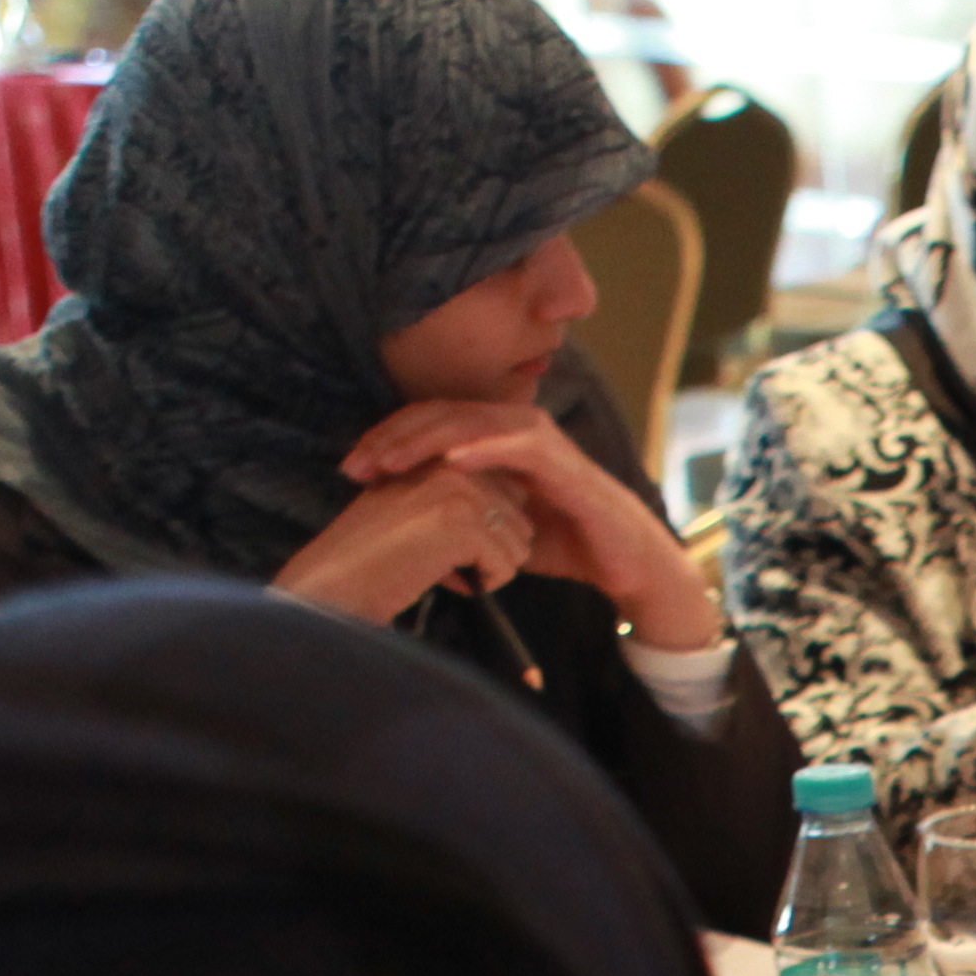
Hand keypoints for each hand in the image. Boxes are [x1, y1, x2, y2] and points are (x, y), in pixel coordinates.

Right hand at [273, 457, 538, 625]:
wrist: (339, 580)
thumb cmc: (377, 555)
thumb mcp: (420, 506)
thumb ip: (464, 493)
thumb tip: (521, 498)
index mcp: (441, 454)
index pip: (508, 493)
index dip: (484, 532)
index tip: (439, 539)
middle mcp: (452, 463)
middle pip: (519, 520)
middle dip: (489, 551)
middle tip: (436, 555)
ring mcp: (458, 490)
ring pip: (517, 545)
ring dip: (484, 569)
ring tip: (435, 564)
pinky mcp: (463, 523)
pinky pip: (506, 566)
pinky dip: (479, 584)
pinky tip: (440, 577)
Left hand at [342, 399, 718, 644]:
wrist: (623, 563)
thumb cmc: (562, 544)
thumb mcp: (494, 524)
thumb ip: (456, 511)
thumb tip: (402, 522)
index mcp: (495, 438)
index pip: (430, 423)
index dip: (388, 439)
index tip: (352, 470)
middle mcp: (515, 428)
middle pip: (441, 413)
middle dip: (393, 437)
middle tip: (356, 464)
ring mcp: (540, 440)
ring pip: (471, 421)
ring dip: (426, 439)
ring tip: (391, 461)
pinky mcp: (562, 460)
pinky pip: (516, 444)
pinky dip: (482, 446)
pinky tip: (451, 458)